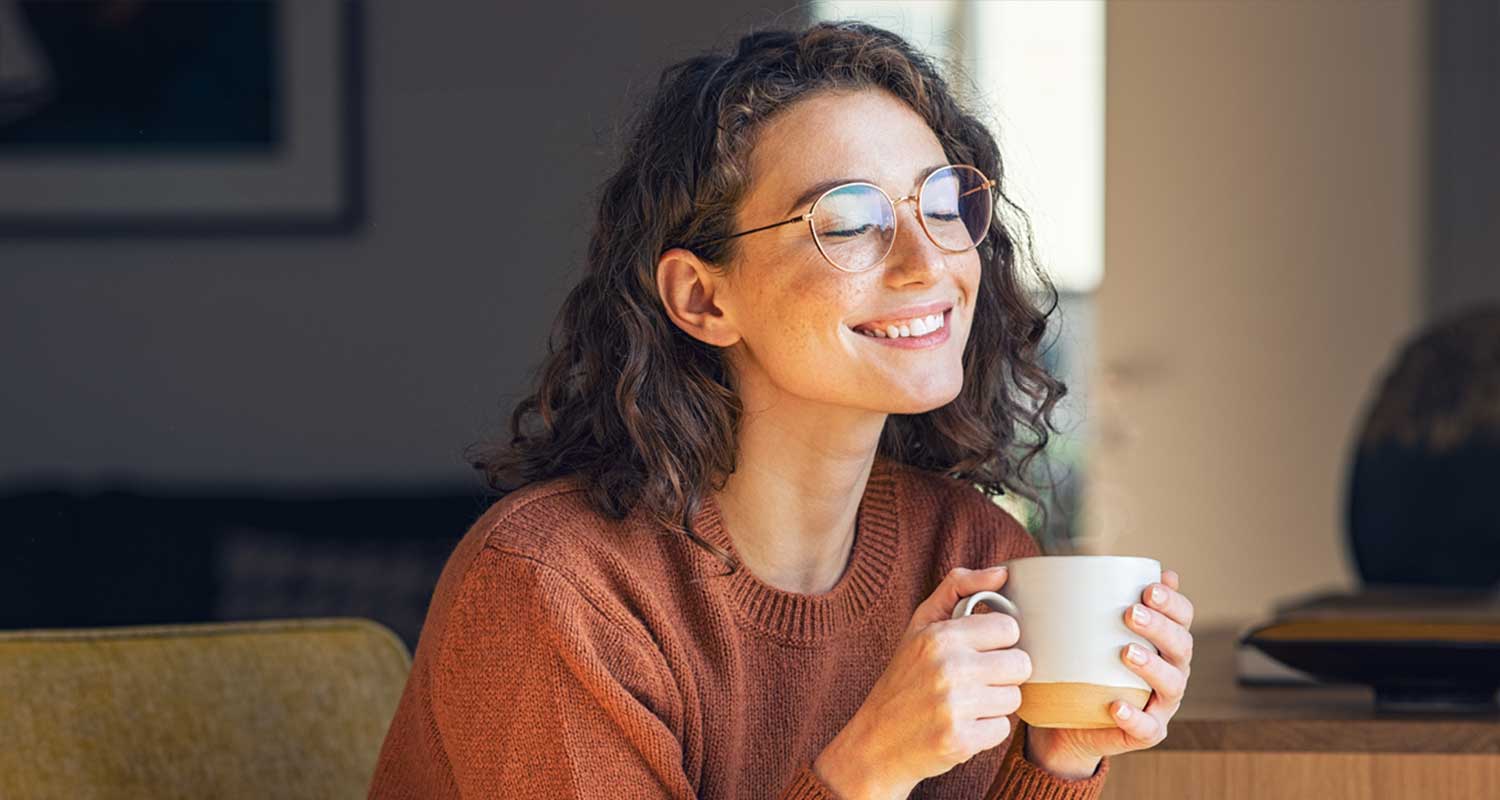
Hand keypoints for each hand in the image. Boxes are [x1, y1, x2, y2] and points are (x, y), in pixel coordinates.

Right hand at [813, 566, 1029, 798]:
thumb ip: (958, 588)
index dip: (998, 641)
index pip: (1009, 629)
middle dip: (1003, 674)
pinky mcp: (961, 741)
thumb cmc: (904, 678)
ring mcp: (955, 706)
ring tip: (966, 704)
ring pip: (1014, 698)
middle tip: (975, 680)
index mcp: (940, 636)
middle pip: (1020, 664)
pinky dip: (986, 731)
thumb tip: (1002, 572)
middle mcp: (948, 668)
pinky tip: (961, 726)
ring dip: (995, 703)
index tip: (979, 650)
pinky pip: (1003, 729)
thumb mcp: (920, 625)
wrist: (876, 742)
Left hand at [1024, 568, 1194, 776]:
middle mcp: (1171, 671)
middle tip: (1131, 613)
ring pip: (1172, 685)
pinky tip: (1117, 706)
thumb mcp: (1088, 632)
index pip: (1182, 617)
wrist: (1068, 722)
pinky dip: (1135, 717)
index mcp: (1164, 642)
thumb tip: (1091, 560)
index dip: (1173, 603)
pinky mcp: (1146, 732)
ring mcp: (1161, 704)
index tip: (1148, 588)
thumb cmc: (1084, 667)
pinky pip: (1147, 728)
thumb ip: (1097, 601)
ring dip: (1152, 667)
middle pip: (1181, 646)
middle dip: (1160, 627)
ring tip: (1127, 652)